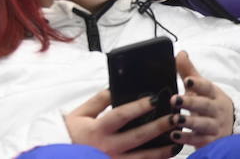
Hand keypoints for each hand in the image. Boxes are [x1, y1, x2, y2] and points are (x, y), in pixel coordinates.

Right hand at [63, 89, 182, 157]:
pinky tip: (167, 155)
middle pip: (139, 136)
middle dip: (159, 126)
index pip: (122, 115)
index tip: (154, 99)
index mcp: (98, 129)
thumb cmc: (71, 132)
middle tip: (175, 117)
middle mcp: (109, 147)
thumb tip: (114, 88)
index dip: (139, 107)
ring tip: (178, 138)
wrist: (61, 153)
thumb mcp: (80, 113)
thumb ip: (98, 101)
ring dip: (163, 148)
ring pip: (145, 157)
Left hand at [171, 50, 234, 148]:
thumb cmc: (210, 102)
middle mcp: (216, 110)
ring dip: (188, 122)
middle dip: (190, 103)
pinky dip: (187, 139)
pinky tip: (174, 136)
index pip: (207, 87)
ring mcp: (214, 126)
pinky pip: (199, 140)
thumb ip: (189, 71)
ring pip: (202, 124)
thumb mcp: (202, 87)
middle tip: (174, 100)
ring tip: (175, 119)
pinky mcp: (211, 140)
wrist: (230, 125)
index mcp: (213, 94)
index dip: (198, 84)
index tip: (187, 80)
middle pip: (204, 106)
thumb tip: (180, 53)